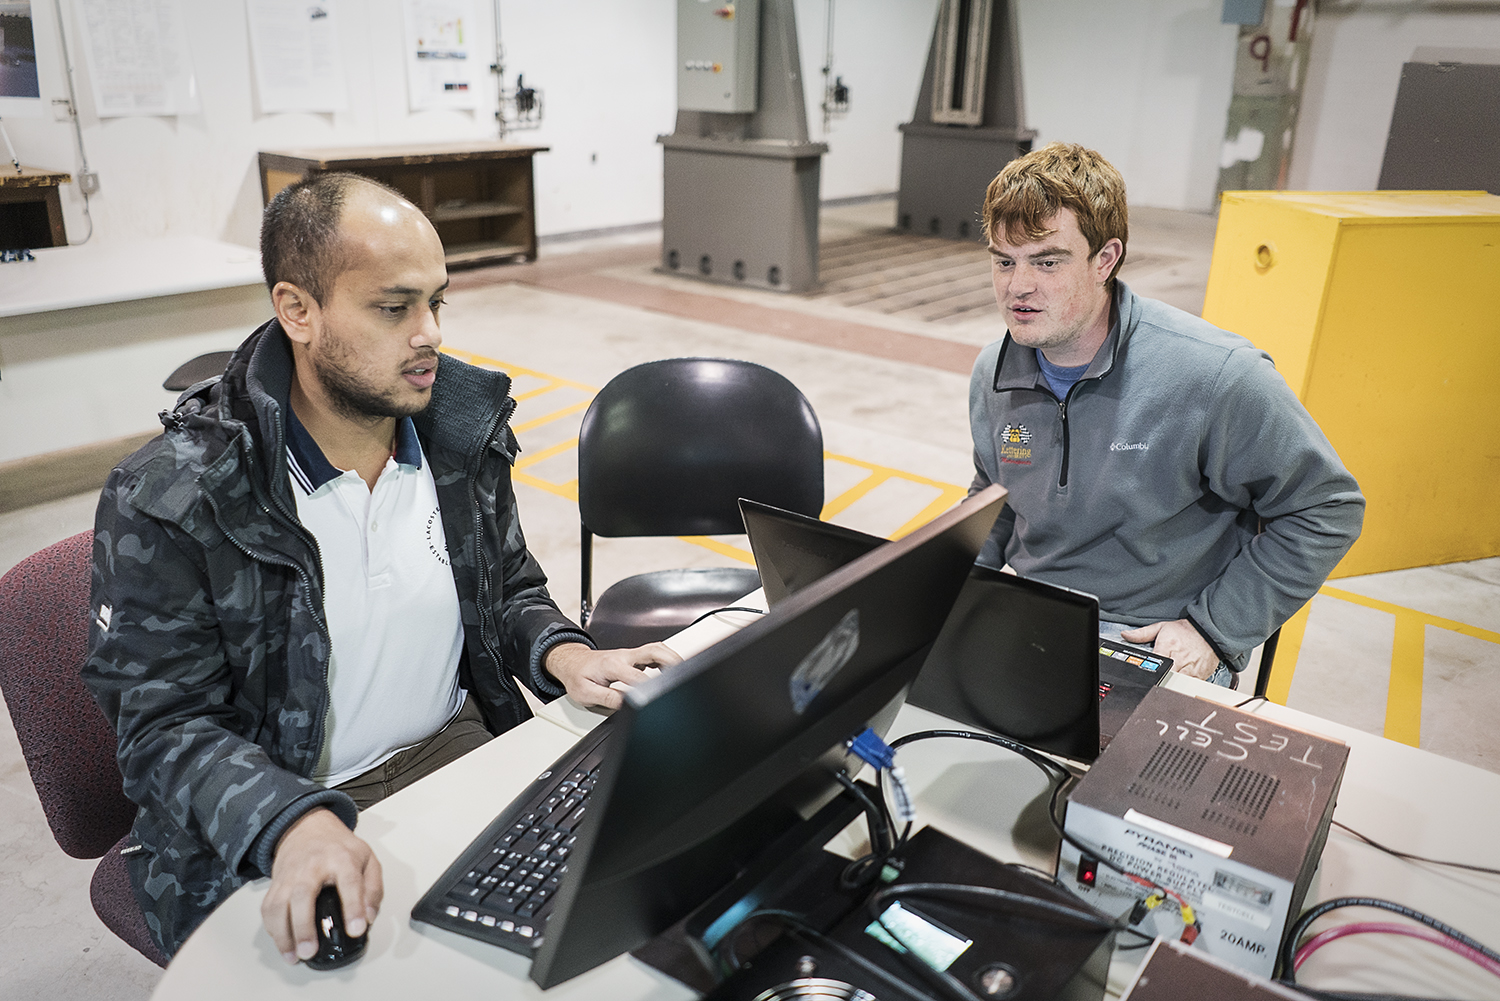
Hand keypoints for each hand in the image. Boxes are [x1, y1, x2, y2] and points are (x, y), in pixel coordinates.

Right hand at [261, 807, 381, 965]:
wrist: (308, 828)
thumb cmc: (339, 847)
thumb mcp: (367, 859)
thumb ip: (373, 888)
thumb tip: (369, 917)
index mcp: (341, 858)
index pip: (349, 882)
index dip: (354, 907)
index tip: (356, 929)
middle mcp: (312, 866)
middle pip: (303, 894)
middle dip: (304, 926)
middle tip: (310, 951)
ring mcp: (290, 875)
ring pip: (279, 904)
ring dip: (283, 934)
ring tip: (294, 956)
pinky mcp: (276, 884)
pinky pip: (268, 908)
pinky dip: (272, 929)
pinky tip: (283, 943)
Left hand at [545, 642, 682, 709]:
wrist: (571, 663)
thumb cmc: (577, 677)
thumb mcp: (585, 694)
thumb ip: (607, 699)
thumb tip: (627, 706)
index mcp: (612, 666)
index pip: (638, 678)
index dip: (651, 689)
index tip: (660, 699)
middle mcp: (623, 656)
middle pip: (654, 652)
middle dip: (672, 662)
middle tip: (684, 674)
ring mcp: (629, 654)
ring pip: (656, 648)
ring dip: (672, 657)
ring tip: (684, 671)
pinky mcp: (632, 655)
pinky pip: (653, 651)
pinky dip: (666, 657)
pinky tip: (672, 668)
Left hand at [1120, 619, 1219, 680]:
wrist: (1209, 631)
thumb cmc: (1185, 630)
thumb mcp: (1162, 627)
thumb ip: (1142, 633)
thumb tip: (1125, 635)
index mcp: (1168, 646)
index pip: (1156, 662)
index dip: (1149, 670)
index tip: (1144, 675)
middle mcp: (1179, 658)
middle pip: (1167, 675)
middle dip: (1159, 681)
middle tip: (1153, 684)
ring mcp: (1190, 668)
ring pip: (1178, 683)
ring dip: (1170, 686)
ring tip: (1164, 688)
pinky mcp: (1200, 675)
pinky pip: (1190, 686)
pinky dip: (1183, 688)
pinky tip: (1177, 688)